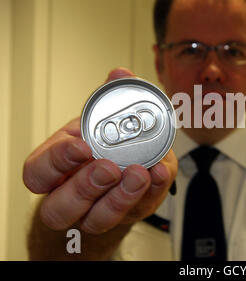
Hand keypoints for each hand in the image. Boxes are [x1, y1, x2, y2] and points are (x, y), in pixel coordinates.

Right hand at [23, 68, 177, 233]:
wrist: (125, 172)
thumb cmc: (107, 145)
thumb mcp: (103, 121)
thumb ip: (111, 97)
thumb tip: (119, 73)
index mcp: (57, 169)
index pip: (38, 173)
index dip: (55, 163)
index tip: (81, 147)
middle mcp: (70, 197)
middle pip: (60, 208)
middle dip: (86, 187)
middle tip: (110, 167)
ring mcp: (97, 212)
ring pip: (97, 220)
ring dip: (120, 197)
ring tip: (140, 173)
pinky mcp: (128, 215)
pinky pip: (137, 212)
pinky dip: (152, 191)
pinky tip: (160, 173)